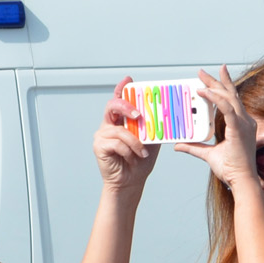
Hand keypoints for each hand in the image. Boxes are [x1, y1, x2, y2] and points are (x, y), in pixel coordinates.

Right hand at [92, 77, 158, 196]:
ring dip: (135, 142)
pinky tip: (132, 159)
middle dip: (127, 107)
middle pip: (113, 106)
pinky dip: (129, 151)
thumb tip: (164, 114)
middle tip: (139, 115)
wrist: (131, 182)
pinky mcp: (99, 146)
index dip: (122, 88)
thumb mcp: (151, 141)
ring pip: (120, 130)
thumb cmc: (140, 162)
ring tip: (142, 153)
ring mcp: (102, 135)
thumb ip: (153, 127)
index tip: (129, 80)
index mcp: (120, 120)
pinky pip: (117, 143)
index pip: (119, 100)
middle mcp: (109, 124)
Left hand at [172, 69, 262, 193]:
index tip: (212, 77)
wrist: (241, 181)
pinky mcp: (239, 128)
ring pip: (228, 97)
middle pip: (230, 94)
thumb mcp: (208, 154)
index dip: (223, 86)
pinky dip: (215, 98)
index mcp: (241, 124)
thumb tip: (178, 145)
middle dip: (216, 80)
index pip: (232, 100)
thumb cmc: (231, 170)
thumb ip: (194, 147)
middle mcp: (245, 121)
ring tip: (200, 78)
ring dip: (214, 85)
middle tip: (201, 72)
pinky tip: (203, 92)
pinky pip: (227, 108)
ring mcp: (244, 124)